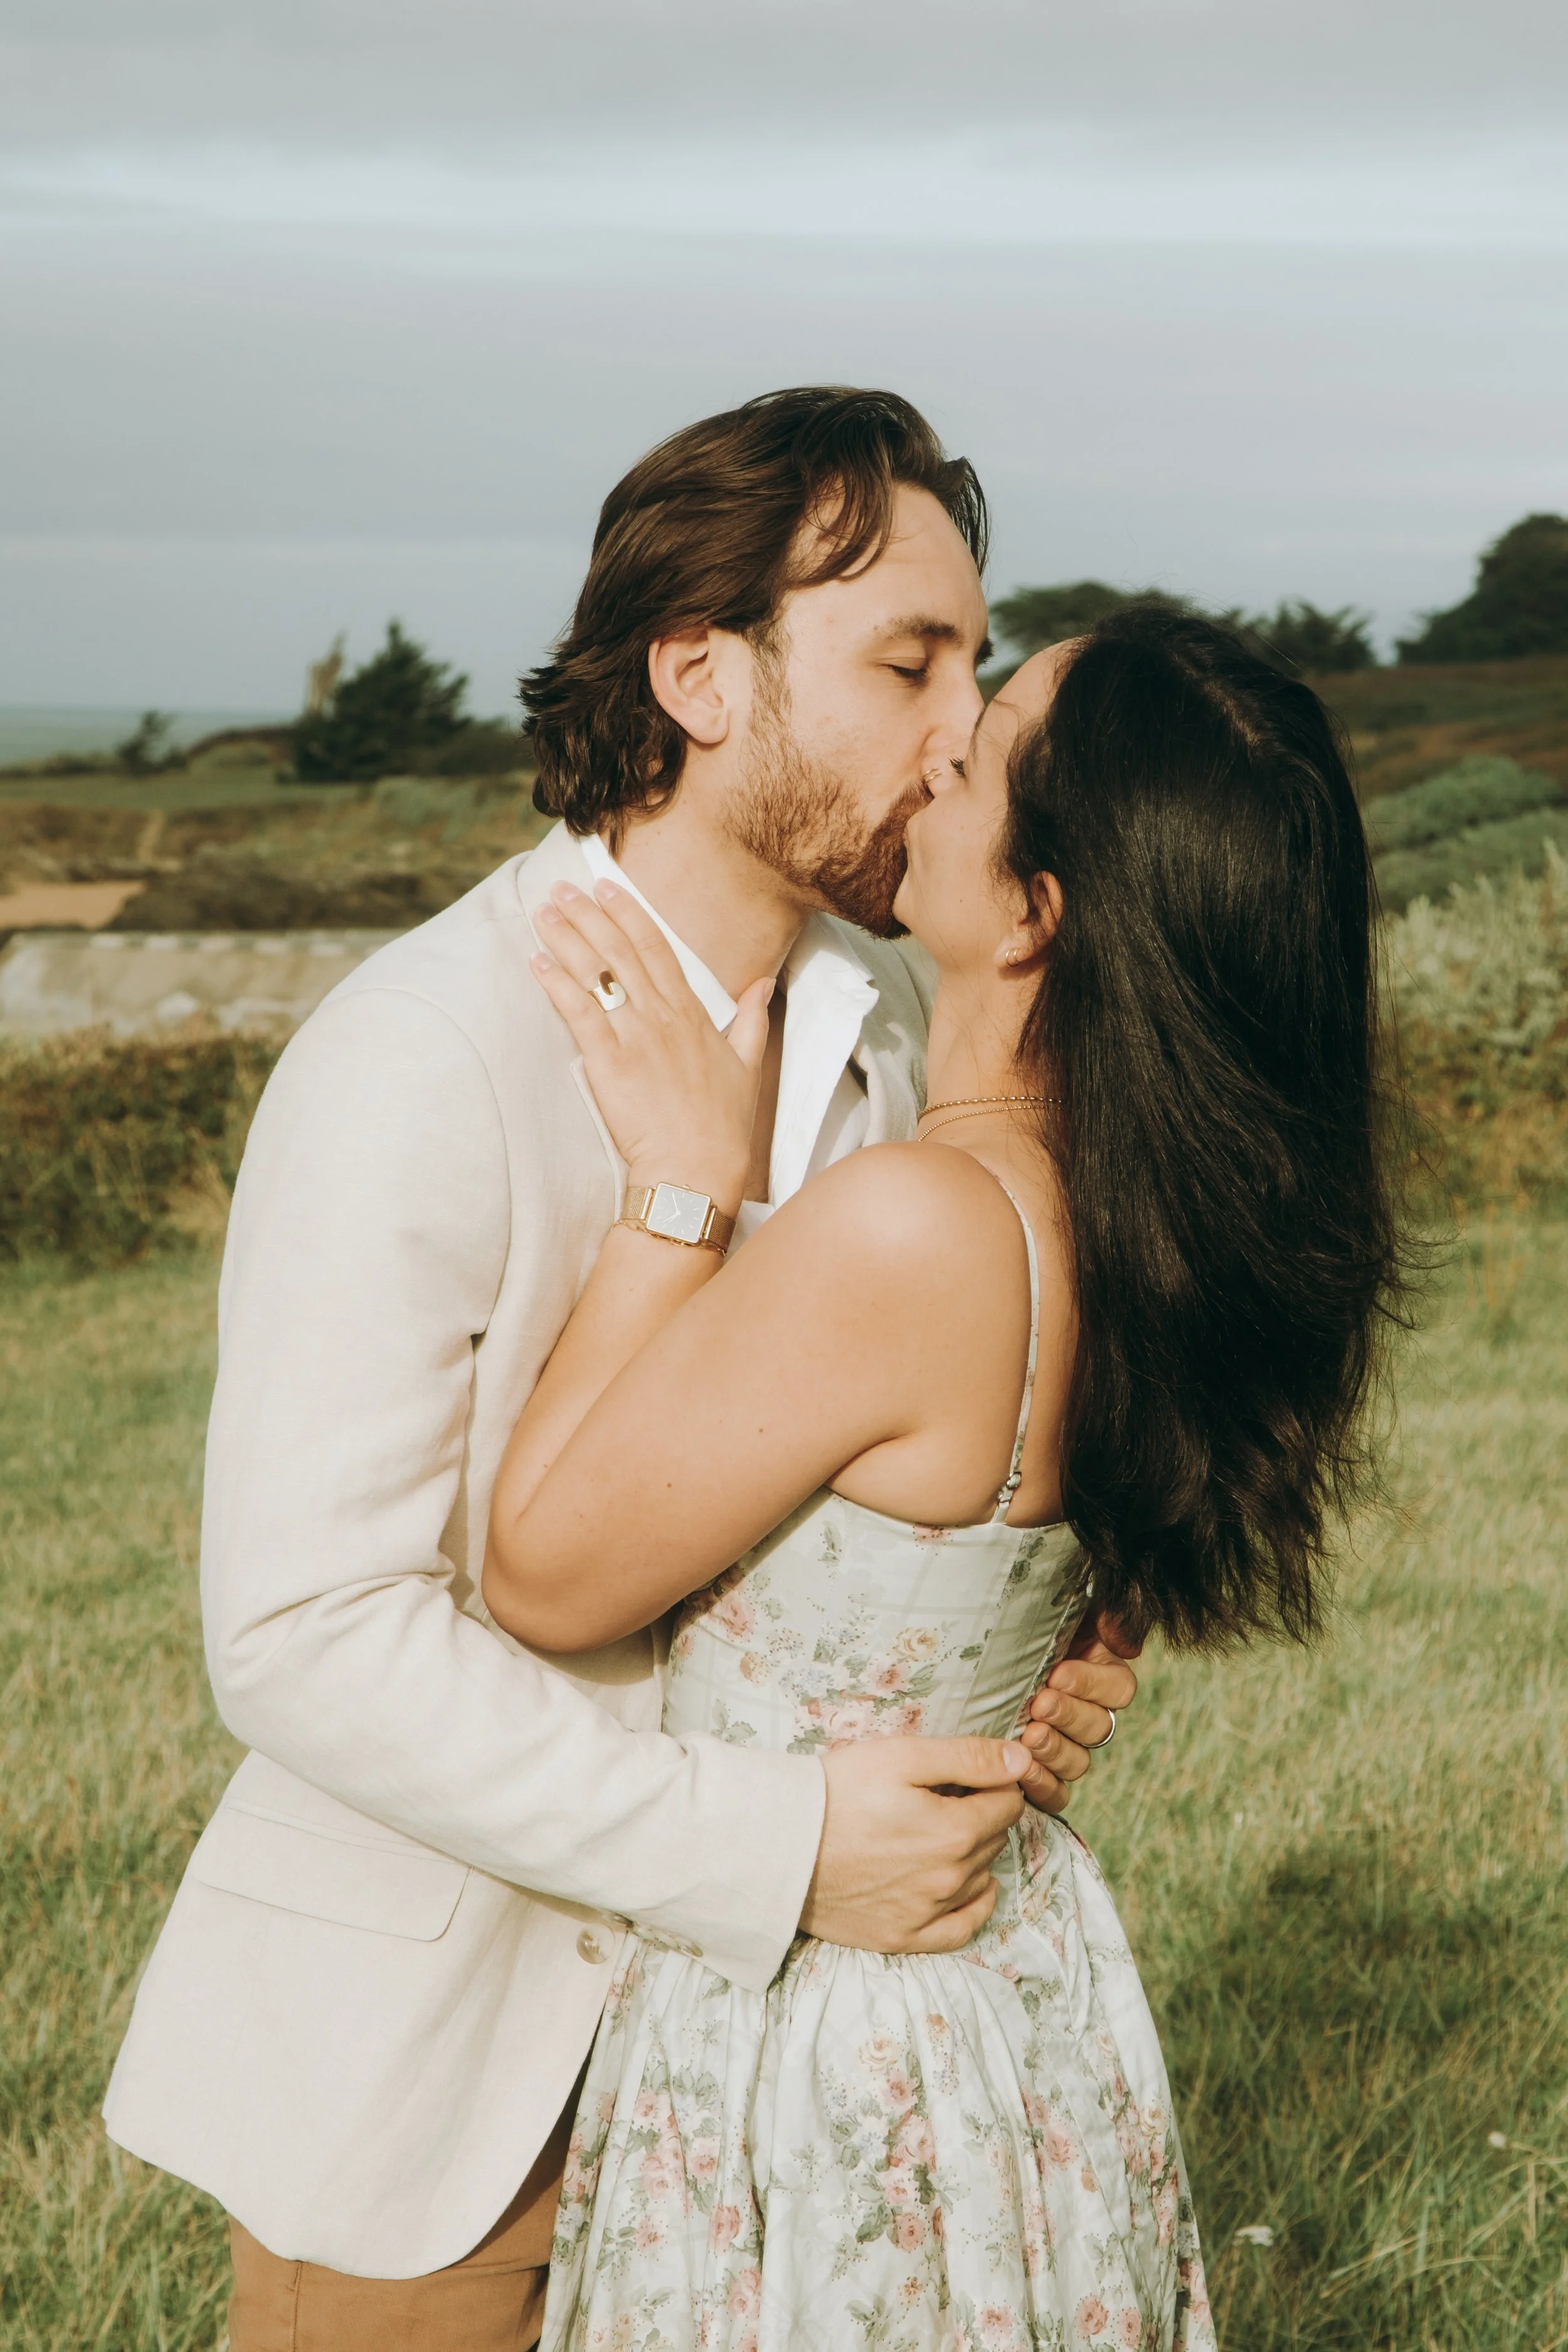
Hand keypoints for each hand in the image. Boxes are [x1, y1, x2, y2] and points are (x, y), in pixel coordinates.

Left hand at [531, 881, 772, 1211]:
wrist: (697, 1169)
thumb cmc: (721, 1126)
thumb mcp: (749, 1065)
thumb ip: (752, 1020)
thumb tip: (763, 985)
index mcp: (692, 1014)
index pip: (657, 949)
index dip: (630, 914)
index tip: (608, 888)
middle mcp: (663, 1017)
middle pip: (621, 951)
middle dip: (589, 914)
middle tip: (562, 887)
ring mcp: (637, 1037)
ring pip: (598, 974)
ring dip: (567, 939)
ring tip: (543, 912)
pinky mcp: (611, 1062)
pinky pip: (580, 1013)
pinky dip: (557, 985)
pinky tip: (538, 963)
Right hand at [799, 1735, 1028, 1952]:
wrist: (778, 1844)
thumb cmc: (836, 1791)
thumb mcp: (902, 1755)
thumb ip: (968, 1757)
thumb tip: (1022, 1763)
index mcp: (955, 1831)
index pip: (1008, 1803)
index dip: (993, 1782)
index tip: (966, 1775)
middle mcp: (950, 1879)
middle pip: (993, 1839)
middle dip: (980, 1814)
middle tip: (943, 1797)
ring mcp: (927, 1913)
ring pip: (980, 1878)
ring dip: (973, 1853)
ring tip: (937, 1832)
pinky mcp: (902, 1937)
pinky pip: (962, 1929)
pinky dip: (974, 1906)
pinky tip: (970, 1886)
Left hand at [1017, 1609, 1141, 1813]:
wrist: (964, 1642)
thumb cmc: (1011, 1617)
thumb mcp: (1057, 1602)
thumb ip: (1102, 1614)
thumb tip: (1123, 1644)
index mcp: (1097, 1671)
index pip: (1118, 1689)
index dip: (1092, 1686)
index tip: (1058, 1674)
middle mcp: (1084, 1710)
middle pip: (1098, 1727)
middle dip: (1069, 1715)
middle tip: (1040, 1704)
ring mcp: (1061, 1744)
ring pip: (1078, 1761)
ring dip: (1055, 1749)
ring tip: (1028, 1734)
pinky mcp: (1036, 1771)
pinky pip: (1054, 1792)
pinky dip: (1042, 1785)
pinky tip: (1021, 1774)